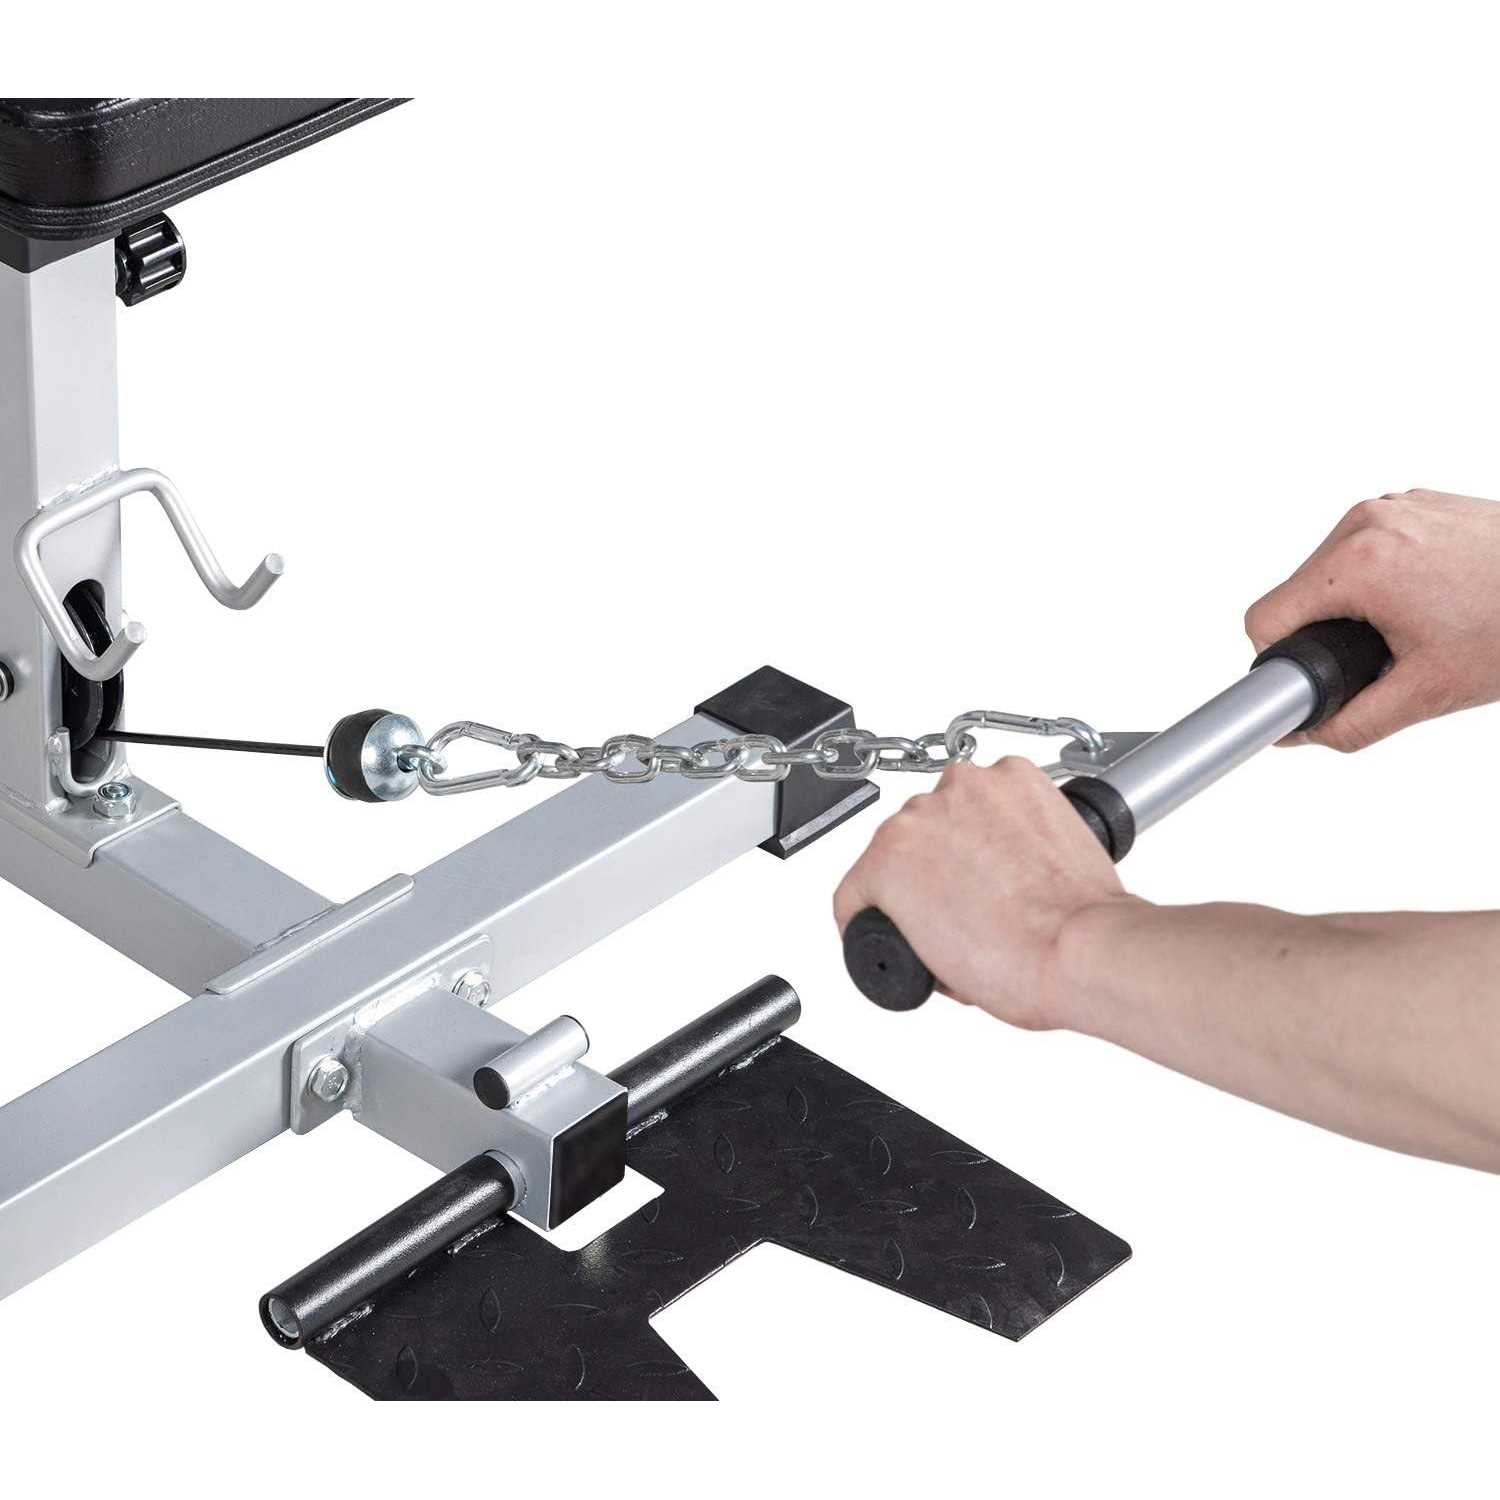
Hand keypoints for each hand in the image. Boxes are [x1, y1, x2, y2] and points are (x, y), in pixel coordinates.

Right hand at [833, 757, 1130, 1027]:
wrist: (1083, 949)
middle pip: (906, 840)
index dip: (869, 911)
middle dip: (926, 869)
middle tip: (959, 902)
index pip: (856, 885)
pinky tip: (1020, 851)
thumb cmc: (1018, 964)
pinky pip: (998, 791)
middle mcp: (923, 811)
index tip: (890, 915)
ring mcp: (974, 788)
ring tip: (998, 876)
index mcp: (888, 858)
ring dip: (965, 834)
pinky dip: (1006, 813)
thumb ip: (908, 929)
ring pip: (952, 809)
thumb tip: (922, 918)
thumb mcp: (933, 968)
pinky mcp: (1021, 777)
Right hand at [1246, 489, 1499, 750]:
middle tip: (1380, 658)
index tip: (1311, 678)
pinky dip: (1379, 578)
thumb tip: (1303, 734)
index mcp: (1357, 564)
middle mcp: (1365, 523)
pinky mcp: (1411, 504)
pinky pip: (1364, 546)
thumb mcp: (1427, 692)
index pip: (1265, 619)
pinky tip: (1424, 599)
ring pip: (1328, 569)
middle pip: (1296, 593)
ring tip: (1410, 626)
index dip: (1282, 661)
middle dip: (1325, 633)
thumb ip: (1351, 723)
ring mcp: (1389, 507)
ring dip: (1350, 605)